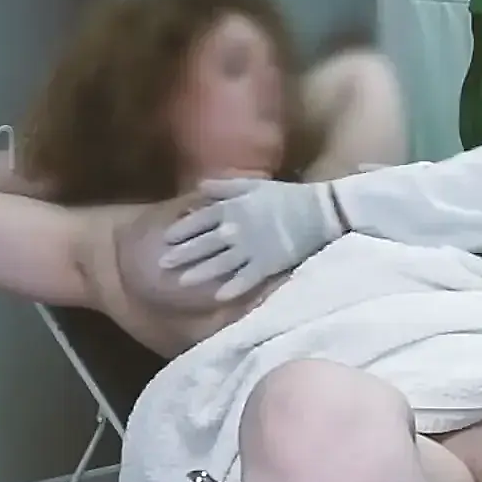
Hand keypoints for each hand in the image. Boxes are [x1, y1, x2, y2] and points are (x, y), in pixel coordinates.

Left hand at [159, 176, 344, 298]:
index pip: (199, 221)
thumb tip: (199, 185)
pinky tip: (217, 296)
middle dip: (182, 254)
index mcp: (232, 209)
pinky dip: (232, 288)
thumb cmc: (287, 196)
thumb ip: (225, 186)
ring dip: (199, 272)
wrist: (320, 211)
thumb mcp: (253, 185)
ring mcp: (251, 249)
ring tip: (181, 281)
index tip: (165, 240)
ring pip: (219, 263)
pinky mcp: (267, 264)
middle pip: (203, 244)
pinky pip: (245, 279)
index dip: (181, 230)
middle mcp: (236, 230)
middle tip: (162, 264)